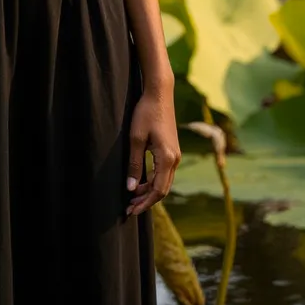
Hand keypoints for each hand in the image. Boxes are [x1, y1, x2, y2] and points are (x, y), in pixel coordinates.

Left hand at [125, 86, 180, 216]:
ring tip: (132, 197)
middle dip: (146, 201)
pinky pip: (164, 172)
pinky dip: (153, 181)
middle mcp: (175, 159)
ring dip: (149, 191)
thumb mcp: (136, 138)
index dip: (144, 203)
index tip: (131, 211)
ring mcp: (175, 155)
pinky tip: (141, 182)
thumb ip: (135, 164)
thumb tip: (131, 188)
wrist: (159, 93)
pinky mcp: (172, 150)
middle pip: (163, 190)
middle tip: (129, 208)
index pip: (158, 191)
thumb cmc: (145, 113)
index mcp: (167, 158)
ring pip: (164, 182)